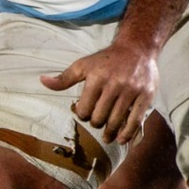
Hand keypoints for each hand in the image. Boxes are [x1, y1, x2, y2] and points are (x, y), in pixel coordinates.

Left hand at [41, 40, 160, 145]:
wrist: (136, 49)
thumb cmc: (106, 59)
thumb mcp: (83, 65)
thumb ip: (64, 78)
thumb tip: (43, 81)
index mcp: (96, 78)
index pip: (84, 108)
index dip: (82, 114)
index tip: (84, 113)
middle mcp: (114, 85)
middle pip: (100, 117)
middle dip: (95, 123)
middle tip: (96, 122)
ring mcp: (131, 91)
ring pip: (116, 121)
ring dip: (109, 132)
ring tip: (106, 137)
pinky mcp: (146, 96)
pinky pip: (135, 120)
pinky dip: (127, 133)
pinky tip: (121, 139)